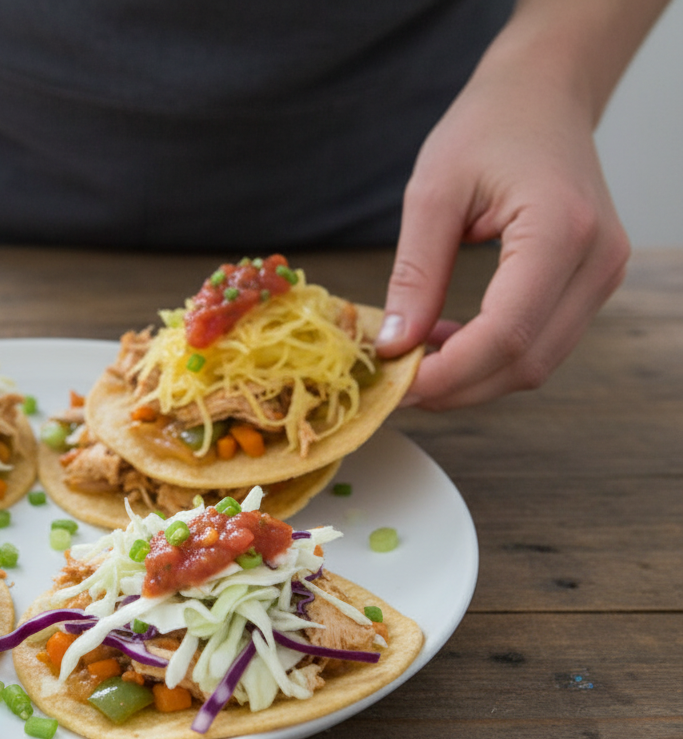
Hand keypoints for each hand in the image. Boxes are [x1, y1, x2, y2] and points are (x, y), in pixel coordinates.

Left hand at [375, 49, 629, 409]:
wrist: (543, 94)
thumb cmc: (488, 126)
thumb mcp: (432, 193)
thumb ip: (415, 274)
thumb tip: (393, 343)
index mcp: (562, 231)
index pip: (506, 334)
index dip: (449, 373)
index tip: (395, 384)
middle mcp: (598, 261)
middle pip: (526, 362)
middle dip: (457, 387)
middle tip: (394, 384)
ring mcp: (603, 275)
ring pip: (537, 362)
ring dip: (473, 376)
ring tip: (414, 356)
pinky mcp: (592, 282)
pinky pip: (542, 341)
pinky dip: (491, 355)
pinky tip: (446, 339)